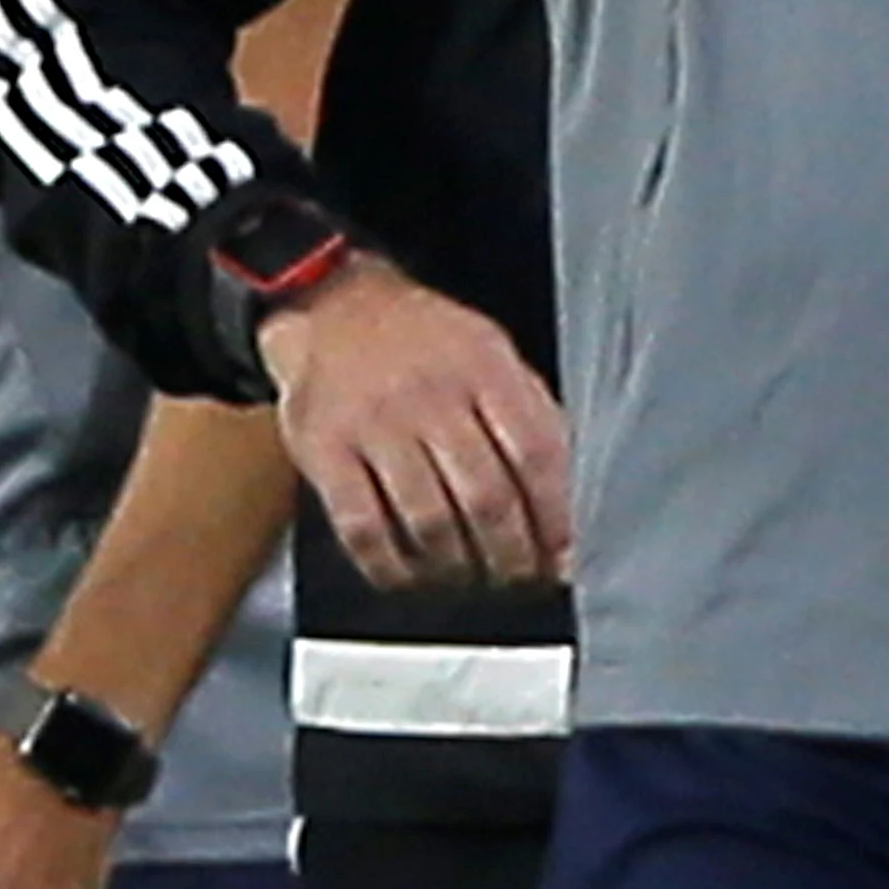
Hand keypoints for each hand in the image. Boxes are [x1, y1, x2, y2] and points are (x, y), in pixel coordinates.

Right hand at [262, 255, 574, 590]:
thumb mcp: (490, 352)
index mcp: (485, 367)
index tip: (560, 555)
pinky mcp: (325, 449)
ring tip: (470, 582)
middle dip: (511, 555)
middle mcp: (432, 394)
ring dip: (458, 568)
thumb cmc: (423, 341)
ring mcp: (375, 422)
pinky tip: (408, 577)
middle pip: (487, 496)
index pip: (536, 453)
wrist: (332, 306)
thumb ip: (530, 415)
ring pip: (429, 520)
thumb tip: (564, 501)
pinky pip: (363, 527)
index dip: (555, 515)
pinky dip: (390, 566)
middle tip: (519, 581)